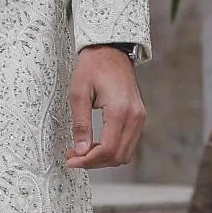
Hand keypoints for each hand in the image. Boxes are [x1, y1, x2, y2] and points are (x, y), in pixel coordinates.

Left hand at [65, 46, 145, 169]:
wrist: (111, 50)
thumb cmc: (93, 67)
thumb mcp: (78, 93)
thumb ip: (80, 124)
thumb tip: (80, 150)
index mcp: (120, 110)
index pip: (108, 149)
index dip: (88, 160)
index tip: (71, 160)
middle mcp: (135, 116)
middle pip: (118, 156)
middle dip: (94, 162)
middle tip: (72, 158)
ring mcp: (140, 117)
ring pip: (125, 153)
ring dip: (103, 159)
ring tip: (81, 152)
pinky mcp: (139, 117)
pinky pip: (128, 143)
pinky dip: (112, 150)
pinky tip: (95, 145)